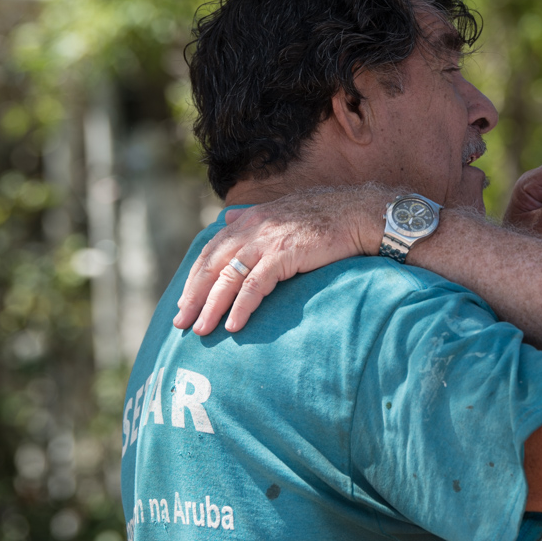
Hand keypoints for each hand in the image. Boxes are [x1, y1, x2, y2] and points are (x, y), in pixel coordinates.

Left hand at [173, 183, 394, 335]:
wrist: (360, 213)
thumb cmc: (327, 215)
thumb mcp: (283, 210)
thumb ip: (251, 216)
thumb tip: (226, 218)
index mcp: (249, 219)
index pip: (211, 250)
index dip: (195, 277)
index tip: (185, 300)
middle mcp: (252, 228)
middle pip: (212, 265)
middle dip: (193, 295)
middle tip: (180, 322)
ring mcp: (267, 241)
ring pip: (228, 277)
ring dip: (211, 306)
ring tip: (201, 330)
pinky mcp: (284, 255)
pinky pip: (254, 285)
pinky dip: (241, 307)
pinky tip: (233, 325)